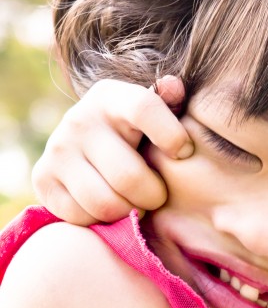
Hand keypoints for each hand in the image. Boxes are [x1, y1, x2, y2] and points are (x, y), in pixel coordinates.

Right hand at [32, 76, 191, 223]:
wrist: (87, 144)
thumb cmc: (137, 131)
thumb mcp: (155, 112)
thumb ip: (170, 103)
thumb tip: (173, 86)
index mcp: (112, 97)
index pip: (144, 109)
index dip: (171, 135)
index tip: (184, 153)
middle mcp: (80, 120)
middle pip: (129, 177)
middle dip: (153, 196)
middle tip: (157, 195)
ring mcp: (58, 149)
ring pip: (106, 203)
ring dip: (129, 212)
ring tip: (136, 203)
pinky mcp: (42, 178)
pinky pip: (81, 217)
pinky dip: (101, 221)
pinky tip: (109, 203)